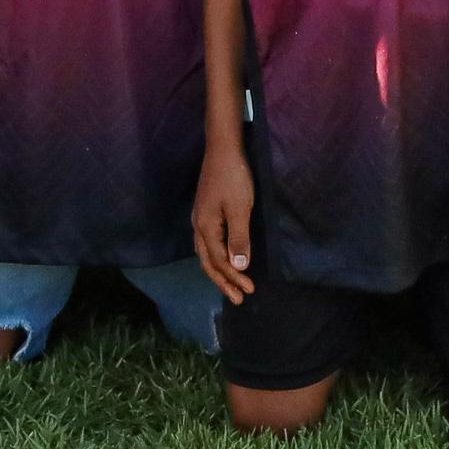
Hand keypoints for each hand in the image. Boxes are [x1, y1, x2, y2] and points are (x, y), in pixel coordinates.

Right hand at [193, 145, 256, 302]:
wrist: (223, 150)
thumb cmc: (233, 178)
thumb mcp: (240, 210)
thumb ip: (239, 239)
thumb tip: (238, 267)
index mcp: (205, 228)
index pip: (219, 261)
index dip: (233, 277)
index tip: (249, 290)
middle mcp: (198, 226)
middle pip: (208, 262)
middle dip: (222, 281)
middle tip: (238, 298)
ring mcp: (200, 218)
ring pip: (206, 253)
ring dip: (219, 271)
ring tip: (230, 284)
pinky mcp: (206, 211)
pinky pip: (208, 243)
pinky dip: (216, 256)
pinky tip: (223, 257)